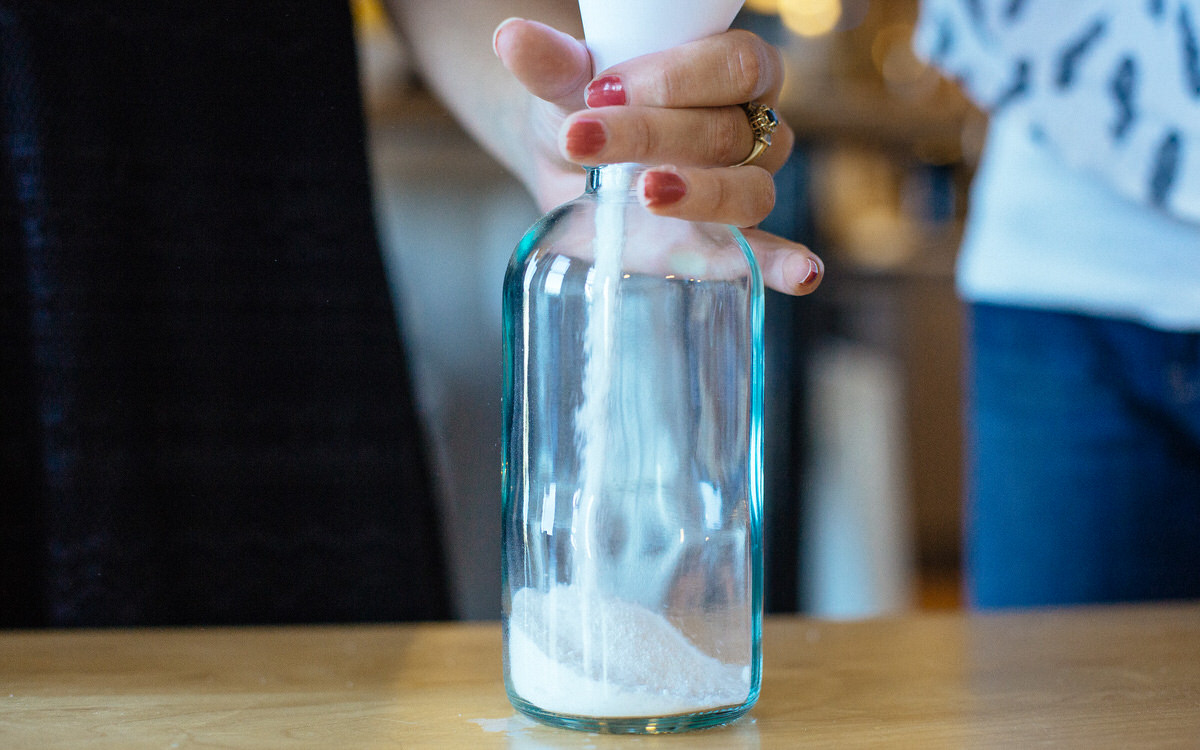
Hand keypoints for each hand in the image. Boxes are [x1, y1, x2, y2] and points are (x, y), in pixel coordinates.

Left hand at [493, 18, 821, 295]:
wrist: (572, 159)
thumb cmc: (588, 106)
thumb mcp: (566, 83)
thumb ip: (553, 63)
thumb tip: (513, 38)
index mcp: (734, 69)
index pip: (734, 64)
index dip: (677, 76)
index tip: (603, 86)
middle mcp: (754, 127)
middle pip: (728, 131)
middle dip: (654, 133)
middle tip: (584, 137)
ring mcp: (747, 186)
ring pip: (748, 189)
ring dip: (699, 193)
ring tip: (645, 193)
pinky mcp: (729, 242)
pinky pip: (767, 253)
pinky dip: (785, 265)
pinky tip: (801, 276)